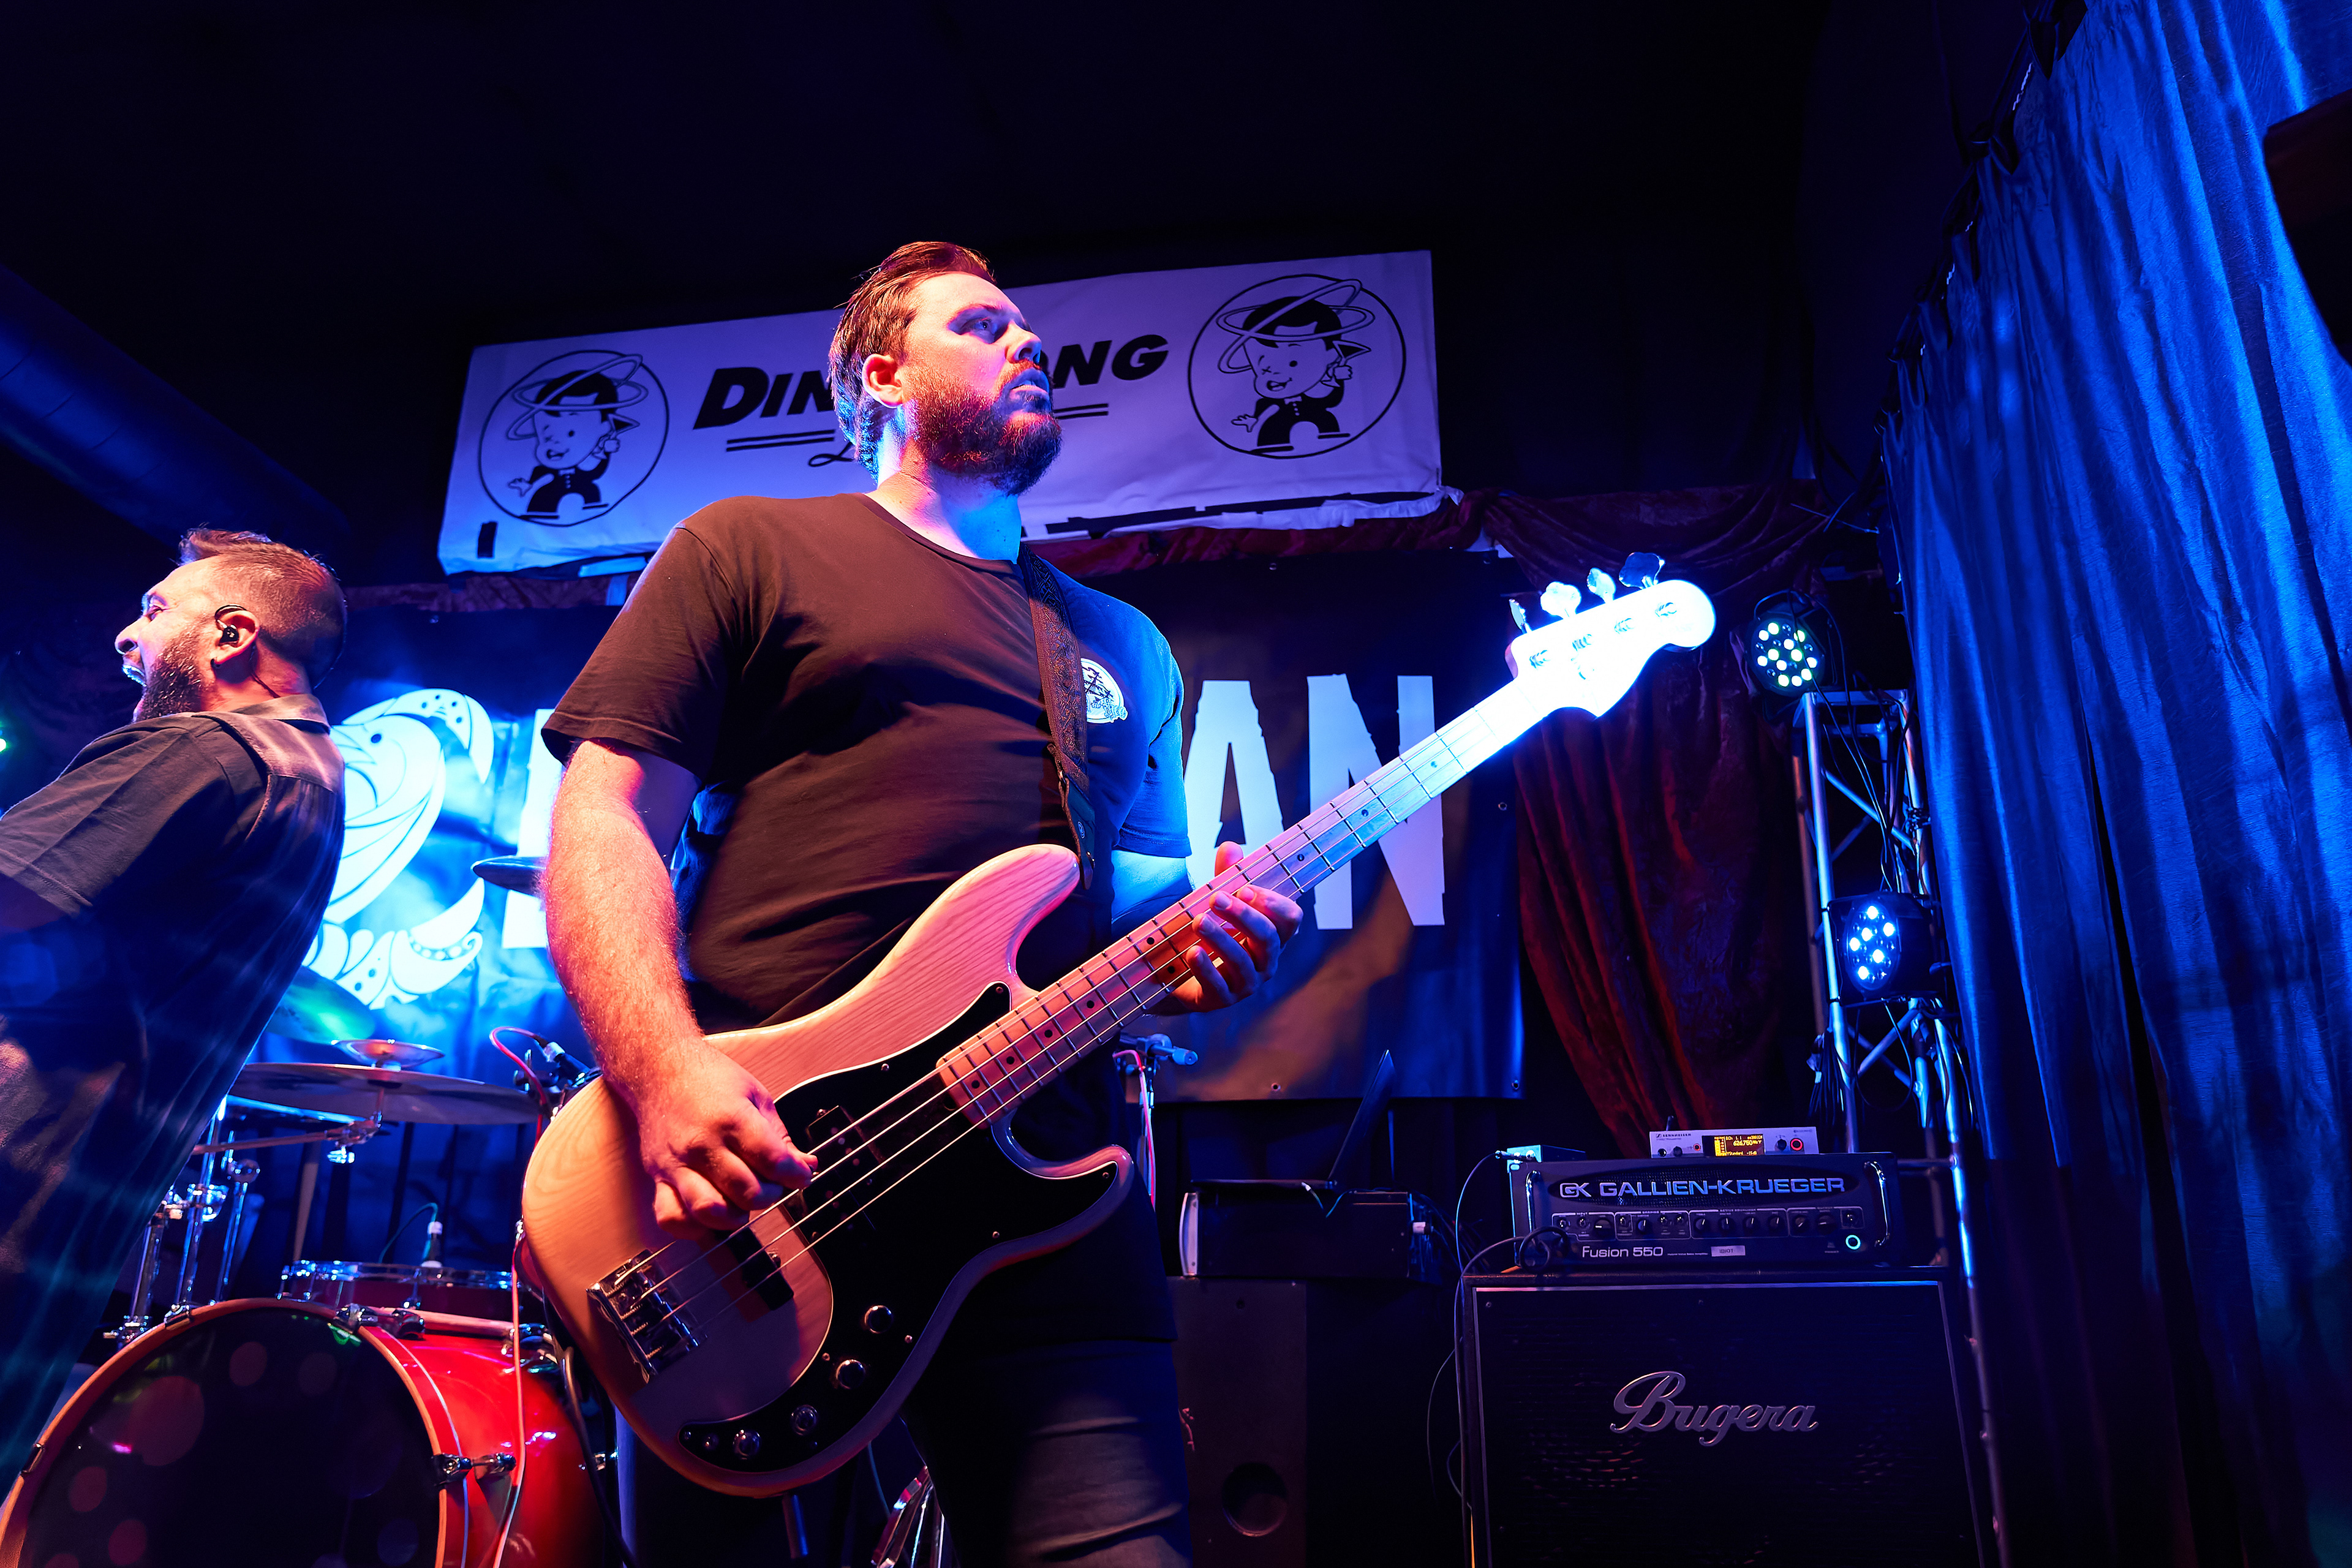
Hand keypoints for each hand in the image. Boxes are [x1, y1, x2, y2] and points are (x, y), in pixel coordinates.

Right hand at [620, 1037, 817, 1237]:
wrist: (658, 1069)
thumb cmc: (709, 1078)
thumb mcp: (755, 1095)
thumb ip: (779, 1136)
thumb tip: (805, 1165)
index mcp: (732, 1119)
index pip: (772, 1160)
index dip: (795, 1174)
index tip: (800, 1175)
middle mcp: (703, 1145)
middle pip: (747, 1191)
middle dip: (771, 1195)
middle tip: (773, 1185)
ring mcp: (678, 1164)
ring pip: (709, 1210)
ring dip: (735, 1216)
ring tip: (742, 1203)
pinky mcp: (659, 1177)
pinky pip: (671, 1217)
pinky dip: (693, 1227)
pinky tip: (710, 1216)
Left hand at [1154, 842, 1302, 1013]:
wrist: (1183, 975)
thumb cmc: (1211, 935)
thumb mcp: (1219, 904)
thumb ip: (1227, 877)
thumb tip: (1231, 847)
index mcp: (1272, 936)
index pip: (1290, 919)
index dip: (1272, 903)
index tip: (1244, 888)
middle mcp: (1266, 961)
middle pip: (1268, 938)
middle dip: (1243, 916)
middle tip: (1215, 898)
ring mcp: (1246, 983)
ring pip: (1242, 961)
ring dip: (1220, 938)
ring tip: (1197, 921)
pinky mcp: (1222, 999)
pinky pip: (1218, 986)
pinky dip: (1205, 968)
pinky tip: (1191, 953)